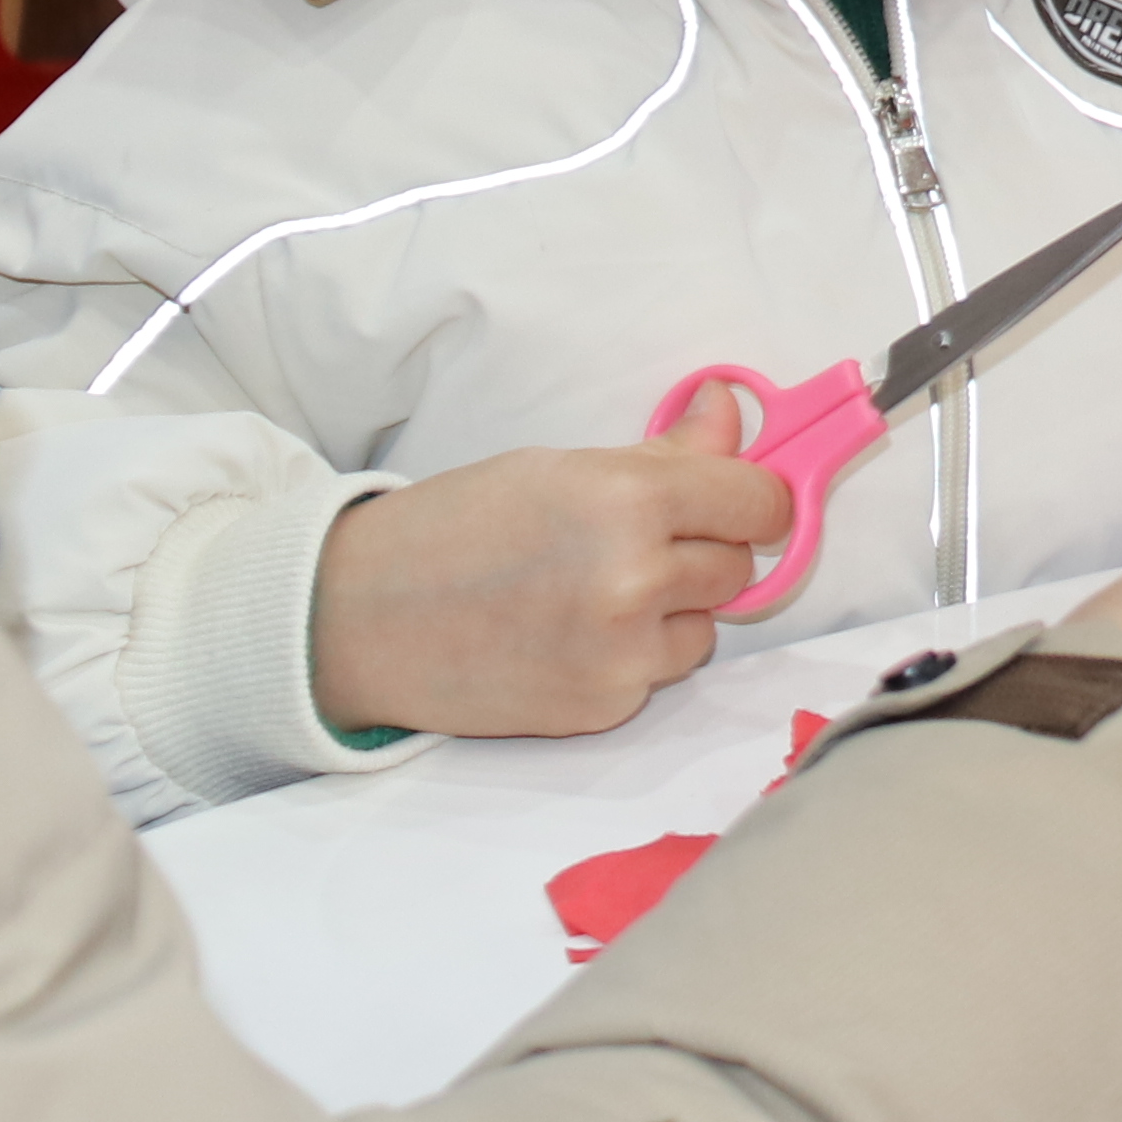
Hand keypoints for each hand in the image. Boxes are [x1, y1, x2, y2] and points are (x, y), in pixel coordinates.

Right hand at [308, 387, 793, 737]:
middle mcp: (635, 580)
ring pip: (705, 627)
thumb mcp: (559, 468)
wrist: (362, 620)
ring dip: (672, 611)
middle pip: (738, 566)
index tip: (736, 500)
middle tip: (634, 542)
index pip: (758, 502)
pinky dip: (632, 657)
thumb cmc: (456, 528)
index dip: (753, 499)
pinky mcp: (603, 709)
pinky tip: (568, 636)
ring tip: (591, 593)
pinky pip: (658, 675)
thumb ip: (664, 453)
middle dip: (702, 552)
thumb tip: (733, 412)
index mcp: (628, 500)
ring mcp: (622, 654)